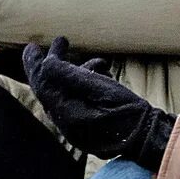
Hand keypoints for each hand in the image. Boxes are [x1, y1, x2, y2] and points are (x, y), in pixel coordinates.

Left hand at [23, 37, 174, 168]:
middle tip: (60, 41)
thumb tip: (46, 61)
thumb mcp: (98, 87)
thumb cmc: (124, 111)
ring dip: (78, 72)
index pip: (42, 83)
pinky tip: (105, 75)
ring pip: (67, 91)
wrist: (146, 137)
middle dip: (54, 63)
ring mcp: (77, 125)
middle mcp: (66, 120)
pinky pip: (78, 99)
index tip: (33, 45)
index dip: (34, 62)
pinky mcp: (89, 125)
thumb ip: (69, 75)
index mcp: (65, 112)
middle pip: (52, 87)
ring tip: (99, 62)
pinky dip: (87, 83)